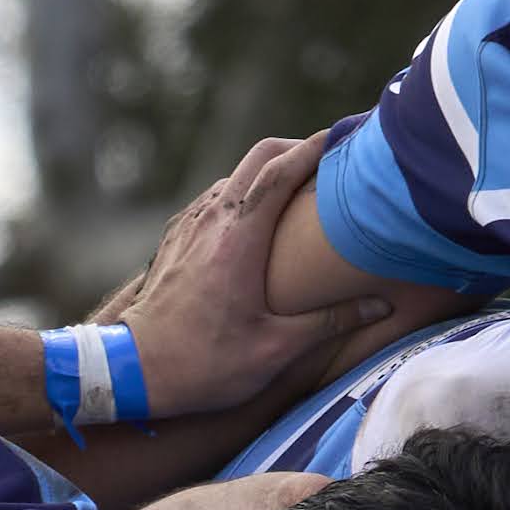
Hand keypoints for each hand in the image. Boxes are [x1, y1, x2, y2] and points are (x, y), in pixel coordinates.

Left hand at [126, 137, 397, 418]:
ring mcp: (188, 226)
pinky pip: (213, 200)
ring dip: (267, 173)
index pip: (285, 168)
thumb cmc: (201, 365)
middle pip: (260, 155)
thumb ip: (331, 323)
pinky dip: (241, 195)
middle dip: (298, 148)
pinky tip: (255, 221)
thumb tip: (381, 305)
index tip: (352, 135)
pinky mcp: (172, 241)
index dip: (320, 145)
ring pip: (234, 176)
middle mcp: (211, 219)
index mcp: (240, 235)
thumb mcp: (274, 350)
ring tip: (299, 191)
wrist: (128, 374)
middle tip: (331, 160)